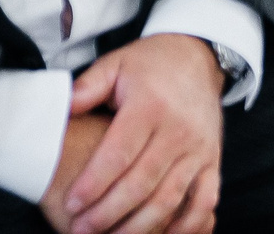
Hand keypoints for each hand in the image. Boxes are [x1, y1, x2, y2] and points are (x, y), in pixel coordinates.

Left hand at [57, 34, 224, 233]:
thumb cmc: (151, 64)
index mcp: (151, 106)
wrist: (198, 56)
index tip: (71, 203)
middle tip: (81, 230)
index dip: (94, 183)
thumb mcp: (116, 63)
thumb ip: (87, 86)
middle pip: (141, 183)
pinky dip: (186, 226)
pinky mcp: (212, 160)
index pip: (119, 153)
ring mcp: (198, 149)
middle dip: (108, 213)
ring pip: (169, 198)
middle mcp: (178, 130)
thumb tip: (62, 108)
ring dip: (139, 226)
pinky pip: (203, 201)